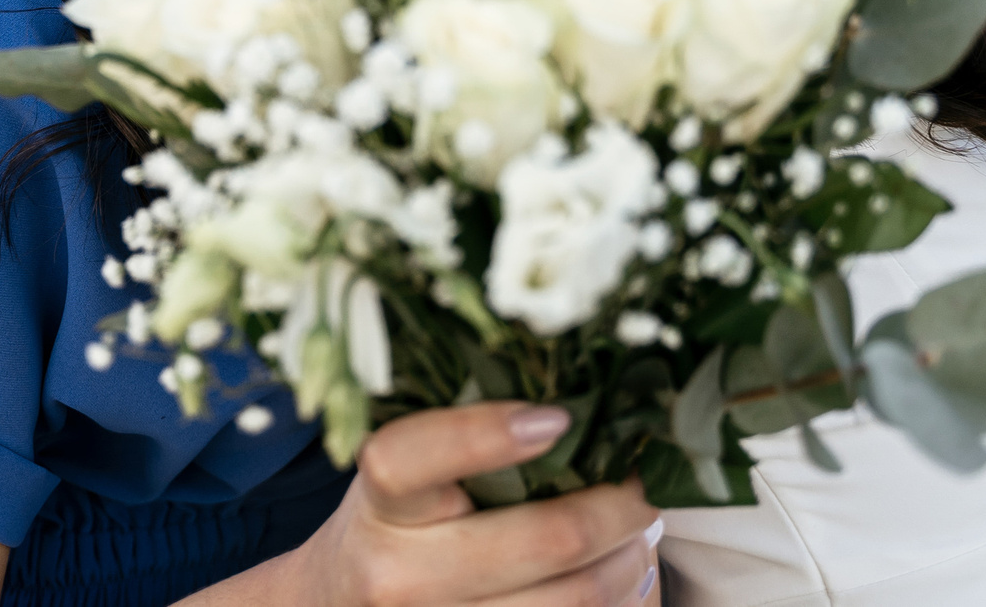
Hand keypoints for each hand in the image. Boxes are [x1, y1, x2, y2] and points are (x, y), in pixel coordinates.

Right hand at [262, 404, 662, 605]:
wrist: (340, 606)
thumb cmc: (392, 523)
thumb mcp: (404, 473)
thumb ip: (458, 437)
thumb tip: (573, 399)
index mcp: (379, 506)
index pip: (409, 461)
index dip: (483, 435)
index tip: (555, 417)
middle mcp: (400, 577)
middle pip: (544, 541)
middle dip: (618, 505)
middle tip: (646, 478)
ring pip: (574, 598)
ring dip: (628, 560)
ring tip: (635, 528)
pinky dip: (613, 598)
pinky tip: (614, 572)